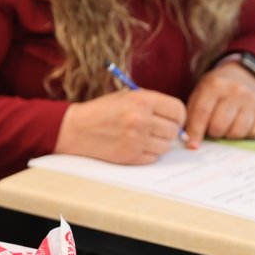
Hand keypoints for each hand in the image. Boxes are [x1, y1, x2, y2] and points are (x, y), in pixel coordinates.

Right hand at [55, 89, 186, 163]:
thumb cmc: (103, 110)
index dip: (178, 116)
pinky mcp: (131, 156)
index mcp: (142, 100)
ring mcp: (136, 139)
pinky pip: (154, 158)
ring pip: (166, 146)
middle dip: (168, 131)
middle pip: (174, 130)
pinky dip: (148, 153)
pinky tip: (135, 145)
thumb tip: (179, 119)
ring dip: (158, 143)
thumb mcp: (127, 97)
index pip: (178, 110)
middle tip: (155, 129)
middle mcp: (141, 119)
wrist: (76, 128)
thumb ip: (153, 104)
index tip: (173, 119)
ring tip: (142, 136)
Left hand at [185, 62, 254, 141]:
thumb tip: (191, 142)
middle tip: (211, 129)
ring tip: (225, 127)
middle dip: (212, 133)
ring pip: (236, 132)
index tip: (192, 144)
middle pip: (219, 126)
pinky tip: (239, 125)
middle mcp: (236, 91)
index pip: (202, 113)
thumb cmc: (216, 90)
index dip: (195, 132)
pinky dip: (244, 134)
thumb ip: (192, 115)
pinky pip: (253, 133)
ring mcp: (253, 100)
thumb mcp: (200, 94)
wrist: (242, 75)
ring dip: (228, 135)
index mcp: (215, 85)